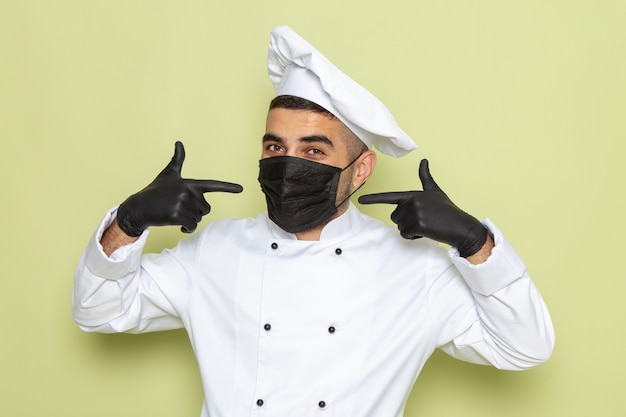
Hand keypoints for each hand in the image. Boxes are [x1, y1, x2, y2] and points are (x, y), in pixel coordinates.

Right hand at [117, 141, 242, 235]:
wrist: (139, 207)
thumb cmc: (155, 191)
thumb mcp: (168, 174)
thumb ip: (177, 160)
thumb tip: (179, 142)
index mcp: (190, 183)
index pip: (213, 185)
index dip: (228, 187)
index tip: (241, 189)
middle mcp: (189, 192)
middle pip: (206, 209)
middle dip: (195, 212)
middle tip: (179, 207)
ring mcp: (184, 203)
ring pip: (198, 218)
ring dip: (189, 220)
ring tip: (175, 213)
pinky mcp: (178, 215)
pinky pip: (191, 226)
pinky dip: (186, 228)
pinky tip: (176, 224)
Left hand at [358, 159, 487, 257]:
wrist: (460, 225)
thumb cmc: (446, 209)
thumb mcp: (434, 191)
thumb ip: (425, 177)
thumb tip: (424, 160)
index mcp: (412, 194)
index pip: (388, 197)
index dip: (373, 198)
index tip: (360, 199)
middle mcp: (411, 201)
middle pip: (394, 217)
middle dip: (406, 222)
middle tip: (424, 219)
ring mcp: (414, 212)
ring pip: (400, 227)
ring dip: (411, 230)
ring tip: (427, 224)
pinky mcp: (418, 224)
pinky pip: (406, 235)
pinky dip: (415, 236)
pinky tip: (428, 231)